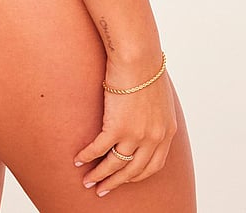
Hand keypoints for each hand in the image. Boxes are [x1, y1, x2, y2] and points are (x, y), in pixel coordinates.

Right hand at [73, 62, 176, 196]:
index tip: (125, 178)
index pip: (153, 165)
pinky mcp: (117, 127)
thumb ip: (155, 111)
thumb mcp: (160, 95)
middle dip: (116, 182)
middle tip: (103, 189)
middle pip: (133, 171)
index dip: (137, 175)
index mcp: (167, 132)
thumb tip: (145, 113)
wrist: (138, 56)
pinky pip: (99, 149)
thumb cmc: (146, 66)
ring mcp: (136, 135)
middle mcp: (153, 138)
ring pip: (115, 165)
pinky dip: (87, 157)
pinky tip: (78, 160)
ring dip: (100, 176)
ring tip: (88, 182)